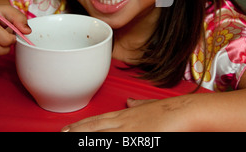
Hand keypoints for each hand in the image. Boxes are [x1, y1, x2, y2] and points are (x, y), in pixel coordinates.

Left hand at [61, 97, 192, 131]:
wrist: (183, 112)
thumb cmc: (170, 110)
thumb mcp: (149, 105)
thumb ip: (138, 105)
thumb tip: (130, 102)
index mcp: (126, 115)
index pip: (98, 121)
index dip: (82, 125)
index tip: (69, 127)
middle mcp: (124, 122)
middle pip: (95, 128)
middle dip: (77, 131)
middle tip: (62, 133)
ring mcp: (129, 131)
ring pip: (101, 136)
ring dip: (85, 137)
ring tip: (69, 136)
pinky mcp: (137, 139)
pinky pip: (116, 143)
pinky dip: (102, 143)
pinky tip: (94, 143)